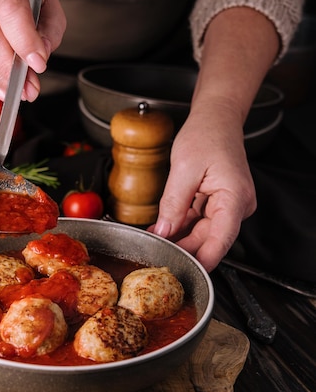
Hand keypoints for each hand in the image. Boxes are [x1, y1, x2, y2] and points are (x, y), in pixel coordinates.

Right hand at [0, 0, 65, 100]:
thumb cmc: (28, 1)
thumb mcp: (49, 9)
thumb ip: (50, 31)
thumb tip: (40, 54)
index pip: (11, 9)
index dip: (24, 40)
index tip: (38, 64)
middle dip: (10, 67)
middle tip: (30, 86)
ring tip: (18, 91)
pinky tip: (1, 89)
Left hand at [150, 106, 256, 271]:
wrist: (215, 119)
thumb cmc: (207, 135)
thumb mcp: (184, 169)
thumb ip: (174, 204)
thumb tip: (164, 232)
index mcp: (235, 198)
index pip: (221, 239)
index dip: (203, 260)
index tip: (185, 272)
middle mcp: (236, 206)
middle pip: (210, 240)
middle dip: (184, 249)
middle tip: (157, 255)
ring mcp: (228, 206)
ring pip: (202, 233)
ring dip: (180, 239)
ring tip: (156, 241)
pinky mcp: (217, 204)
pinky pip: (199, 222)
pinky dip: (181, 227)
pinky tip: (163, 230)